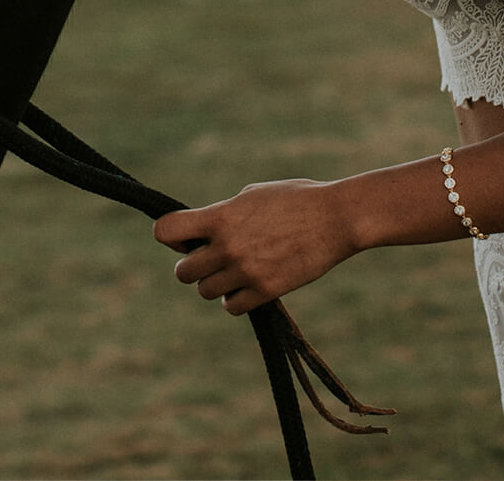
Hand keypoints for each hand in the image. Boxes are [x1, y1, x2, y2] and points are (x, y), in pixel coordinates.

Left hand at [154, 178, 359, 314]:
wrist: (336, 218)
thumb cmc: (296, 199)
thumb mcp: (253, 195)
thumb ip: (223, 214)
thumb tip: (201, 232)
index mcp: (221, 217)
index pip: (167, 230)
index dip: (171, 236)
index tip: (186, 237)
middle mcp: (228, 246)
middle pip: (183, 272)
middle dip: (193, 266)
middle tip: (212, 259)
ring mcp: (246, 271)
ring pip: (206, 291)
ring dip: (215, 283)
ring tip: (234, 271)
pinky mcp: (266, 290)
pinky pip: (232, 307)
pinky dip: (235, 299)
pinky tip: (248, 285)